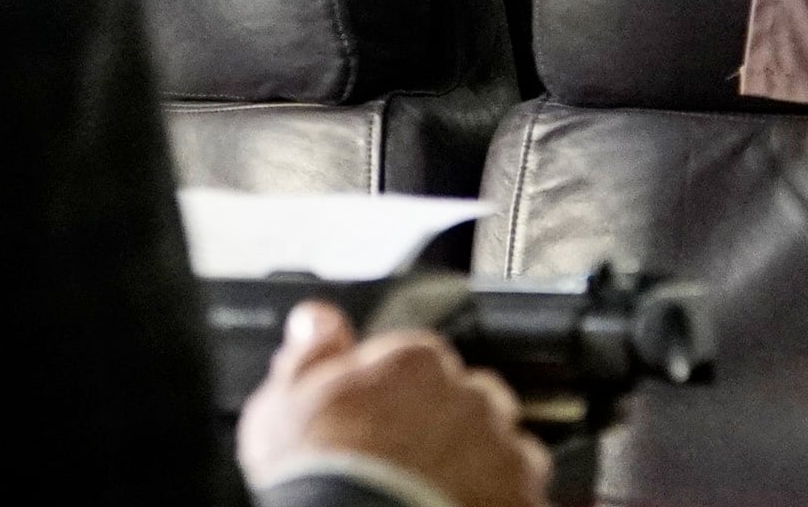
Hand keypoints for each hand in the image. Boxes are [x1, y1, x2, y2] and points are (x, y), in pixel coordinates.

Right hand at [238, 302, 551, 506]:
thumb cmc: (316, 478)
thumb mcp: (283, 405)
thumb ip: (310, 353)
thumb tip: (317, 319)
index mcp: (415, 363)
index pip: (421, 362)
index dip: (399, 398)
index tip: (381, 425)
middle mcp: (471, 399)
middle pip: (469, 404)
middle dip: (447, 428)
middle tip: (408, 468)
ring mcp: (505, 453)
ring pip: (505, 452)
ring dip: (481, 469)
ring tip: (436, 497)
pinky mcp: (525, 501)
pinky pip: (522, 496)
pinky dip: (498, 503)